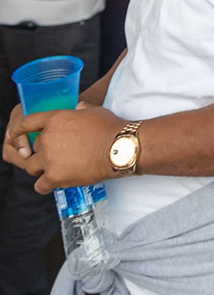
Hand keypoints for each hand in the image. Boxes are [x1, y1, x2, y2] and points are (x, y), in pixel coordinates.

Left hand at [3, 105, 123, 192]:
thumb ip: (78, 110)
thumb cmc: (110, 128)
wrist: (120, 148)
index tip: (14, 134)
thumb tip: (77, 109)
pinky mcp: (55, 177)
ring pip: (31, 166)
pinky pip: (39, 185)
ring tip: (53, 168)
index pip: (26, 122)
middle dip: (43, 150)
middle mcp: (47, 138)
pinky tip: (52, 182)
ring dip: (40, 167)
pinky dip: (44, 185)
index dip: (18, 129)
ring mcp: (49, 159)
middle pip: (34, 147)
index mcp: (55, 119)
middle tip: (58, 154)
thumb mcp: (92, 110)